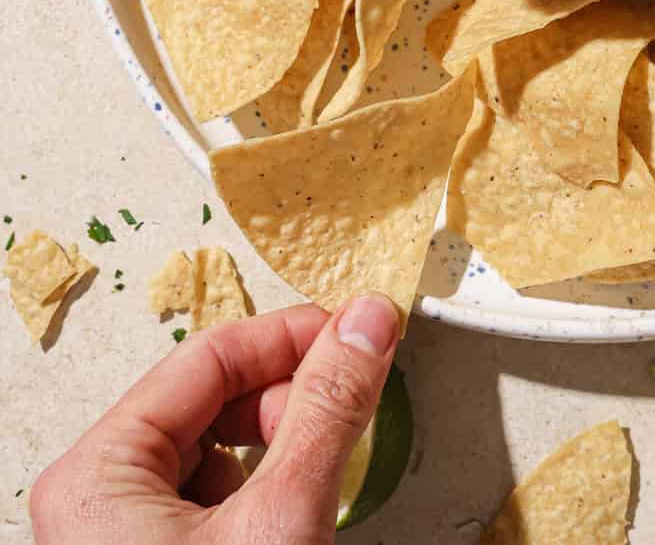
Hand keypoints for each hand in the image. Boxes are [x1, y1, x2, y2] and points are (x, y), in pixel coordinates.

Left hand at [30, 294, 400, 544]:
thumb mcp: (280, 518)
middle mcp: (94, 499)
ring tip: (320, 476)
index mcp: (97, 472)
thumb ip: (326, 410)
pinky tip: (292, 517)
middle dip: (288, 401)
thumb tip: (366, 324)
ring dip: (280, 448)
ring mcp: (119, 537)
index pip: (208, 356)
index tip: (357, 332)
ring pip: (215, 450)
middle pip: (211, 400)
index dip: (292, 338)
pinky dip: (262, 494)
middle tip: (350, 404)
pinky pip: (209, 501)